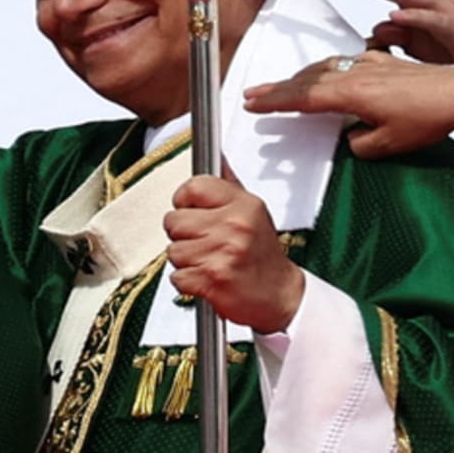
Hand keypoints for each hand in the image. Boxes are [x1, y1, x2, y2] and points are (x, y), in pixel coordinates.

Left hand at [164, 167, 303, 333]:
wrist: (280, 296)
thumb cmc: (262, 255)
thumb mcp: (253, 212)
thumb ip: (229, 185)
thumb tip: (217, 157)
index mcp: (243, 205)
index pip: (193, 187)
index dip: (183, 200)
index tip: (189, 209)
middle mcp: (234, 226)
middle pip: (175, 220)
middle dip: (181, 234)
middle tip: (201, 241)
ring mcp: (223, 252)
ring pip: (173, 250)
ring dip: (184, 260)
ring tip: (207, 261)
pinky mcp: (212, 280)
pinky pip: (176, 277)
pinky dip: (186, 282)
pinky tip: (205, 278)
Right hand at [243, 50, 453, 156]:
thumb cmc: (426, 117)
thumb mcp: (389, 144)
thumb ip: (360, 145)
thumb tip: (351, 139)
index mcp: (349, 93)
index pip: (301, 97)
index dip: (274, 101)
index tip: (252, 102)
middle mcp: (352, 74)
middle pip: (305, 79)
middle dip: (277, 88)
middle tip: (253, 93)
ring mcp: (366, 64)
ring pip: (322, 67)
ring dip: (299, 78)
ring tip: (283, 87)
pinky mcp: (381, 61)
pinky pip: (343, 62)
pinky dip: (326, 69)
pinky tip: (328, 73)